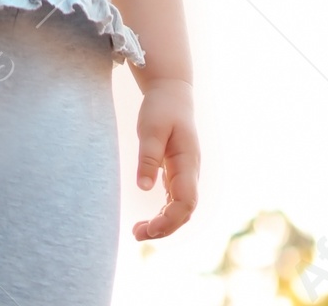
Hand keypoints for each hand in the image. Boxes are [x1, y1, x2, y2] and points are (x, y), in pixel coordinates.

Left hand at [131, 75, 198, 240]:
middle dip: (164, 228)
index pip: (186, 201)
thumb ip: (148, 157)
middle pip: (184, 211)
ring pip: (180, 209)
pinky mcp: (177, 173)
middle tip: (137, 234)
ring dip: (163, 224)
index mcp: (187, 162)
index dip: (170, 219)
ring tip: (138, 232)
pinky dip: (163, 215)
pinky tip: (148, 221)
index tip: (149, 227)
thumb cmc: (161, 107)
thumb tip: (144, 188)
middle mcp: (190, 172)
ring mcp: (185, 174)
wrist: (172, 92)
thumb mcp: (150, 128)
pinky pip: (174, 201)